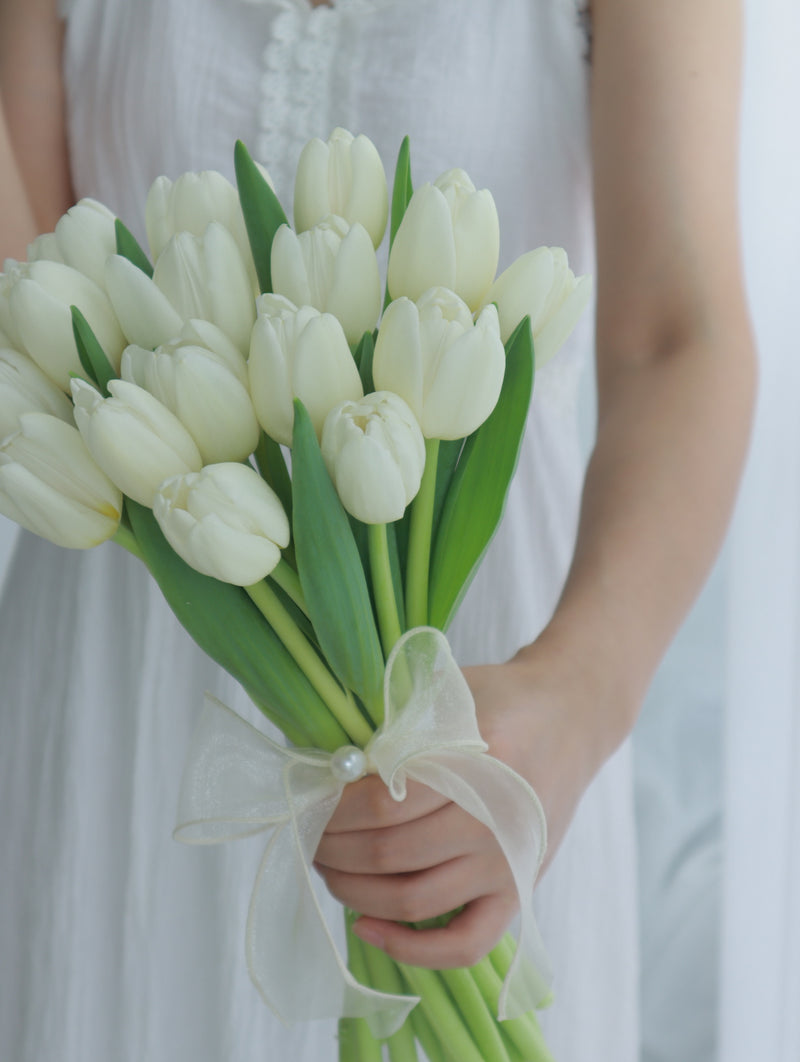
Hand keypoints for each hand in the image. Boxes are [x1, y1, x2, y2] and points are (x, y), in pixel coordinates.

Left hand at [314, 636, 628, 968]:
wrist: (570, 719)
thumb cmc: (501, 699)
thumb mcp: (450, 692)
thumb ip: (397, 727)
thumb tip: (329, 770)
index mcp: (478, 763)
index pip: (382, 803)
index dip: (333, 809)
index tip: (310, 800)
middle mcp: (496, 821)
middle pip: (389, 854)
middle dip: (332, 848)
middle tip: (308, 832)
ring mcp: (508, 863)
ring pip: (412, 900)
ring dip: (354, 891)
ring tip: (328, 867)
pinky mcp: (518, 891)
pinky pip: (464, 944)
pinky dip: (411, 949)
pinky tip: (368, 926)